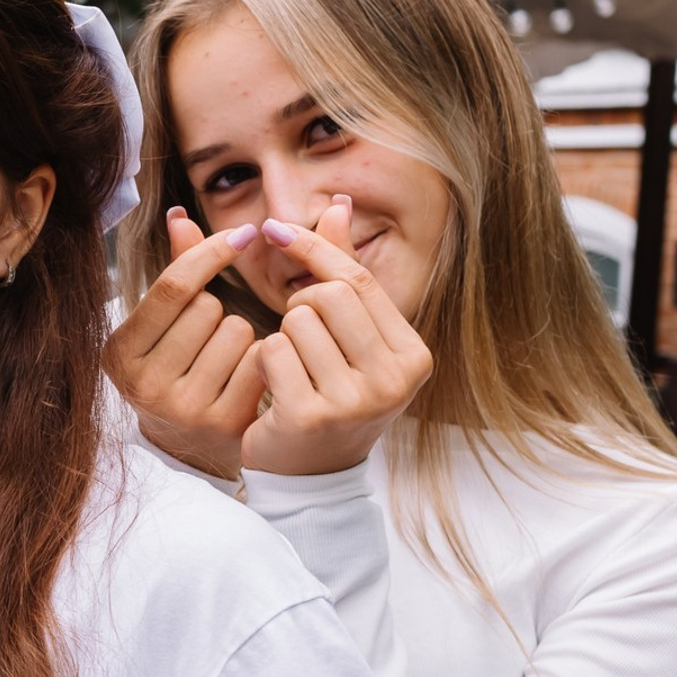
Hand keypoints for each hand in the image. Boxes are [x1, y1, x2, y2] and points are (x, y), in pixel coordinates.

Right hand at [107, 216, 265, 481]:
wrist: (188, 450)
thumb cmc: (174, 370)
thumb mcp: (160, 326)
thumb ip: (174, 270)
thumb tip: (178, 213)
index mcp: (118, 354)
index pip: (173, 287)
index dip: (210, 252)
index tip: (243, 234)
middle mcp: (145, 385)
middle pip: (208, 307)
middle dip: (218, 310)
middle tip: (206, 340)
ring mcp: (184, 409)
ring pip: (238, 331)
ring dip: (241, 336)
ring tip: (223, 362)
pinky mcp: (224, 425)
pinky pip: (260, 361)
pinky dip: (260, 360)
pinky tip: (244, 378)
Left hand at [242, 200, 431, 477]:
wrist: (310, 474)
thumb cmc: (330, 393)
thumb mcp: (349, 336)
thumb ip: (343, 271)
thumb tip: (338, 202)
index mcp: (413, 356)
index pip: (357, 280)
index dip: (312, 249)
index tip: (273, 230)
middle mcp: (394, 380)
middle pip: (326, 296)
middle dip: (299, 308)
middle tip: (300, 343)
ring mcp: (355, 402)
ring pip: (295, 323)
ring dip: (281, 339)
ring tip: (293, 373)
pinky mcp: (311, 417)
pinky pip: (271, 353)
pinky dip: (264, 365)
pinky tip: (276, 392)